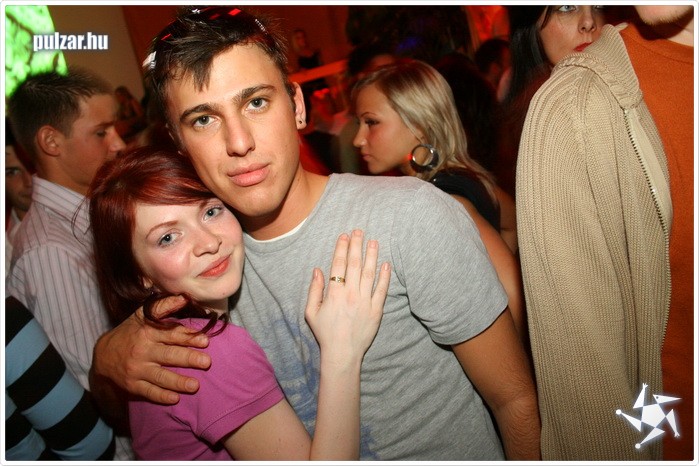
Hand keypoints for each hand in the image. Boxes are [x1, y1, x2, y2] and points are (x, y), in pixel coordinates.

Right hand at [91, 295, 211, 404]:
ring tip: (195, 385)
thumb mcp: (141, 316)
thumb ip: (163, 306)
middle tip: (206, 362)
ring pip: (161, 376)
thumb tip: (185, 297)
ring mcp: (137, 370)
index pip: (171, 334)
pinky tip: (175, 398)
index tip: (205, 341)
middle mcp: (143, 351)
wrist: (103, 355)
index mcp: (147, 332)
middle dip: (188, 359)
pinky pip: (149, 392)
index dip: (189, 337)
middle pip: (169, 355)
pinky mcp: (133, 385)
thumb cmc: (130, 333)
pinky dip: (162, 396)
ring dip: (179, 382)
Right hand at [304, 230, 390, 363]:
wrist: (343, 353)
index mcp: (334, 294)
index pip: (339, 265)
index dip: (341, 248)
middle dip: (357, 245)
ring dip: (372, 255)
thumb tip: (317, 270)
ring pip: (370, 273)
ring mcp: (365, 302)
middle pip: (355, 264)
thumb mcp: (311, 312)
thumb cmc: (325, 333)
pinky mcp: (376, 310)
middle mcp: (350, 294)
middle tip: (359, 231)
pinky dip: (385, 276)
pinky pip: (382, 290)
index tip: (344, 236)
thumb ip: (314, 290)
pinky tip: (386, 264)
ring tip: (374, 241)